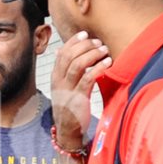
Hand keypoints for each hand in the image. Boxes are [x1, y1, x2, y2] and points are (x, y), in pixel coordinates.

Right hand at [50, 31, 109, 149]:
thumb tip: (61, 49)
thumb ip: (63, 69)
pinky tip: (107, 63)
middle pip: (69, 56)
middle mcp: (59, 81)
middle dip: (85, 46)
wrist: (67, 130)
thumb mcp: (62, 86)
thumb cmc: (69, 106)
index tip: (85, 34)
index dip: (73, 41)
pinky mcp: (79, 99)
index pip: (62, 53)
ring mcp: (68, 90)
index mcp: (55, 77)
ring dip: (92, 54)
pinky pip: (87, 79)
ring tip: (104, 50)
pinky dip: (98, 68)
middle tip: (98, 42)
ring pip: (77, 65)